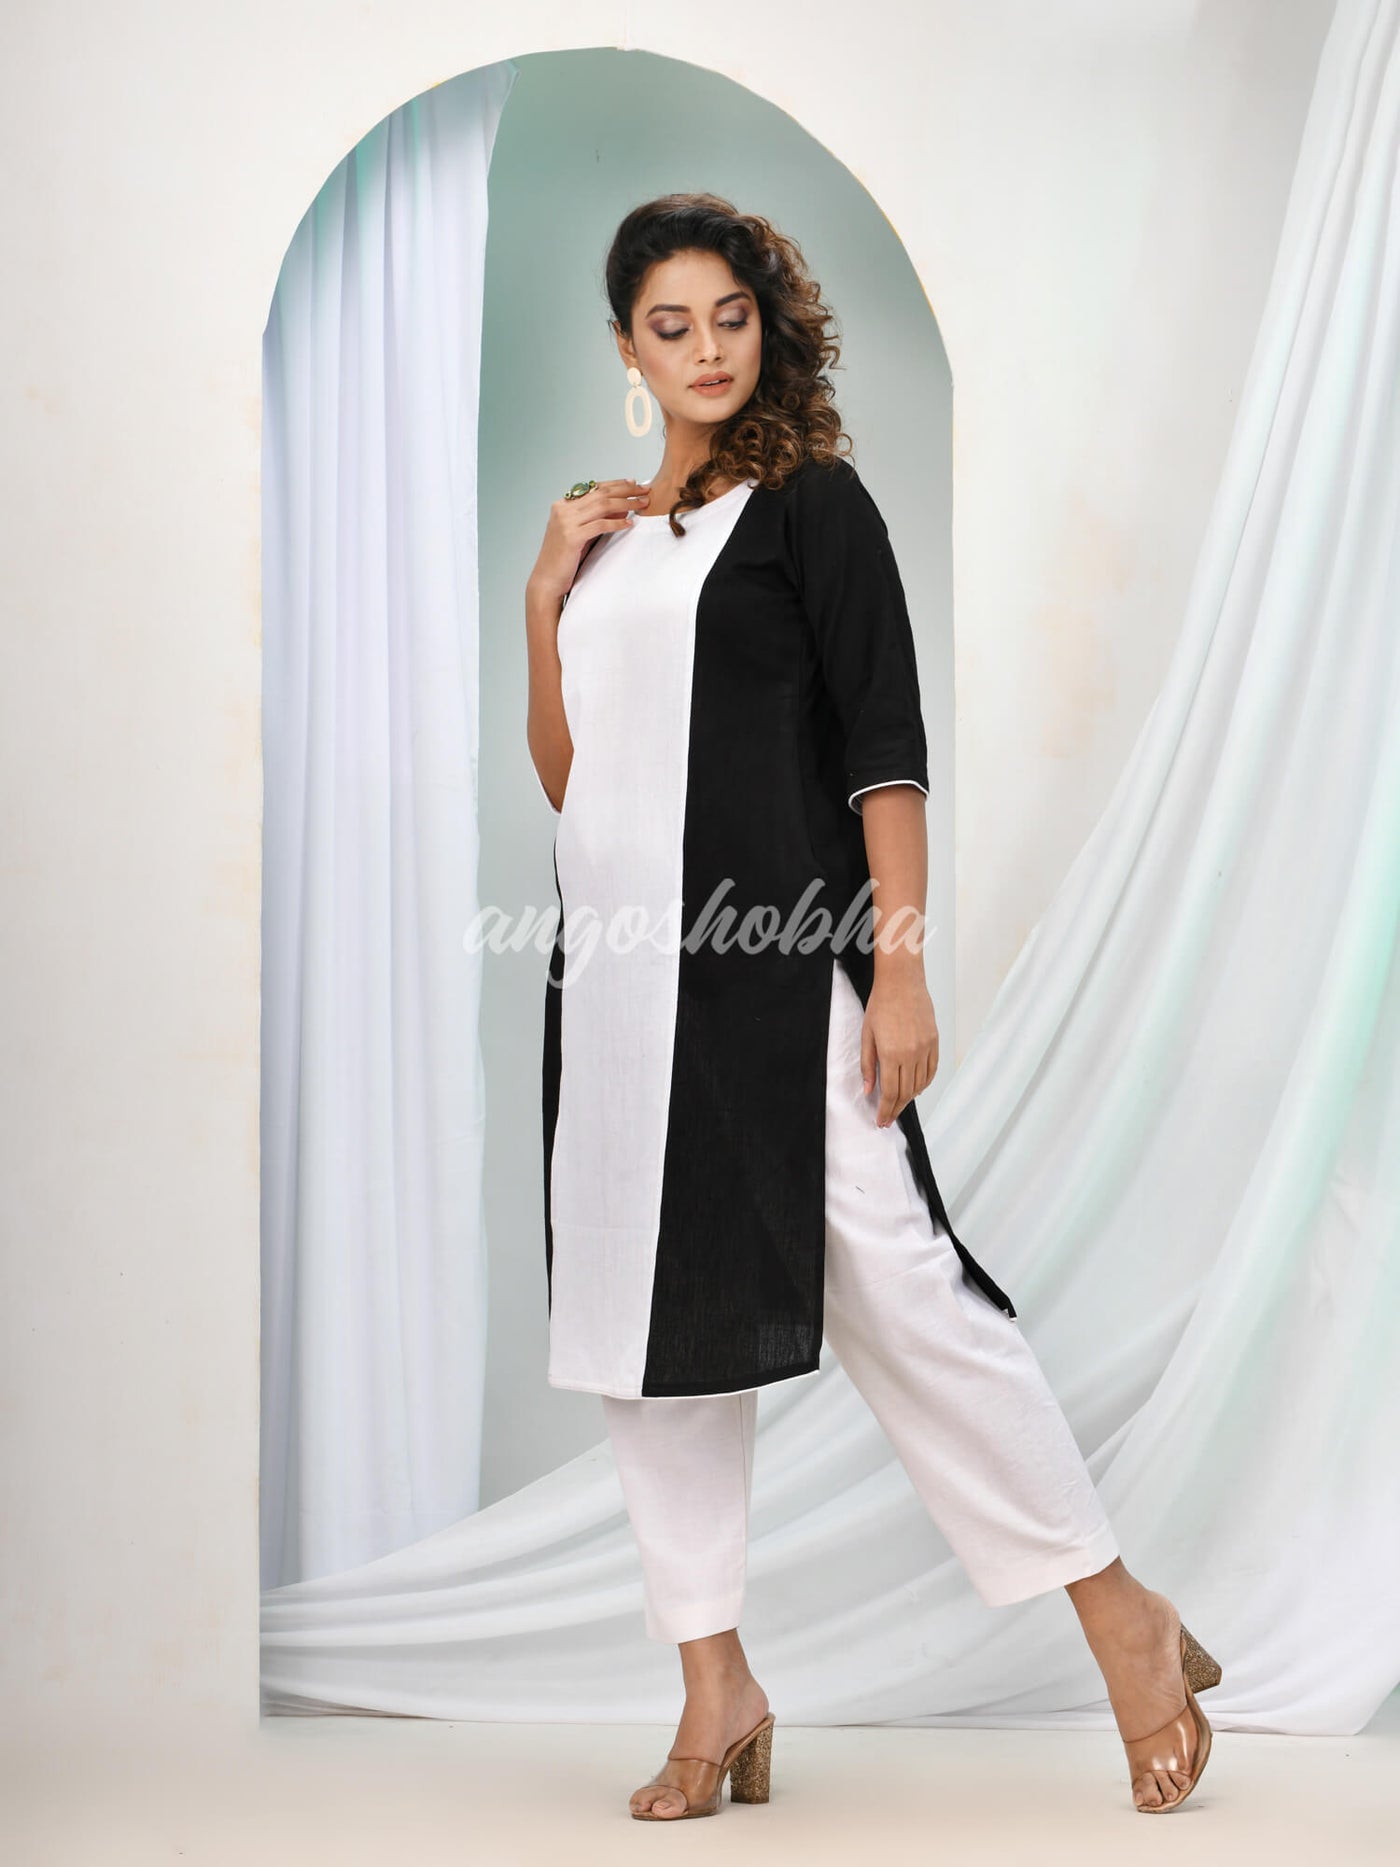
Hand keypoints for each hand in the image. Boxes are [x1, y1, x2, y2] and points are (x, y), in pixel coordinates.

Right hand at [529, 478, 651, 601]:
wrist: (547, 580)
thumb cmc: (565, 559)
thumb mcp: (582, 533)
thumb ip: (598, 519)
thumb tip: (622, 509)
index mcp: (563, 505)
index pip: (594, 488)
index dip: (616, 484)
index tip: (633, 483)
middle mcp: (563, 509)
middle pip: (600, 493)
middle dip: (625, 490)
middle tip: (644, 490)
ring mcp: (566, 522)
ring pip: (602, 506)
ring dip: (626, 503)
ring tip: (642, 503)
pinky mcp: (571, 537)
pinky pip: (600, 525)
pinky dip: (617, 523)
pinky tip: (629, 524)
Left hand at [860, 968, 939, 1126]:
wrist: (902, 982)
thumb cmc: (881, 1005)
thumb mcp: (867, 1035)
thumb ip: (868, 1065)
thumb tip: (869, 1091)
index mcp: (891, 1054)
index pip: (891, 1093)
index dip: (886, 1110)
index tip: (881, 1121)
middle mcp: (911, 1054)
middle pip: (906, 1093)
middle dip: (896, 1109)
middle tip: (888, 1119)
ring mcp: (925, 1048)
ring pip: (920, 1084)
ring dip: (910, 1099)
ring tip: (899, 1105)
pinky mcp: (934, 1042)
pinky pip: (932, 1070)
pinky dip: (924, 1083)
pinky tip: (916, 1089)